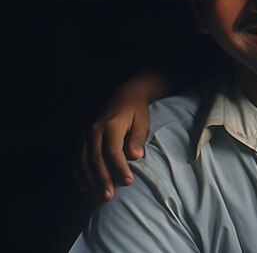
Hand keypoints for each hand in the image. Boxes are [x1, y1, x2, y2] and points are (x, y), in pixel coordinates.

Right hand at [74, 71, 168, 201]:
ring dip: (90, 181)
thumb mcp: (142, 122)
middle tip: (109, 197)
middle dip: (102, 179)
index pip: (113, 150)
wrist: (124, 96)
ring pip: (84, 161)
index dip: (120, 168)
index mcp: (111, 124)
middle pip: (96, 158)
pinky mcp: (82, 138)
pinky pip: (77, 159)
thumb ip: (137, 138)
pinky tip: (85, 188)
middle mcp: (94, 129)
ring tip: (99, 197)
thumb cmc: (136, 112)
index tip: (128, 182)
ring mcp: (85, 134)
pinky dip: (79, 174)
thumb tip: (136, 156)